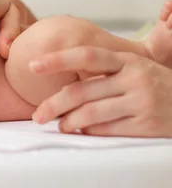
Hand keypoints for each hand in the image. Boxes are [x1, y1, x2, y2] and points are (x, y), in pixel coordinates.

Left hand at [30, 46, 171, 137]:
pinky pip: (106, 130)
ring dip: (68, 122)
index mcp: (127, 60)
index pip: (86, 56)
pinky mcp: (146, 125)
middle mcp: (134, 78)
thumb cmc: (154, 85)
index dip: (58, 59)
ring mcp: (141, 102)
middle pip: (81, 91)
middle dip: (53, 104)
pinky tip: (81, 131)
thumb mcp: (133, 69)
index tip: (32, 65)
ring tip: (59, 125)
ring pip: (90, 113)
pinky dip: (88, 131)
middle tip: (37, 115)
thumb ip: (103, 71)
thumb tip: (60, 85)